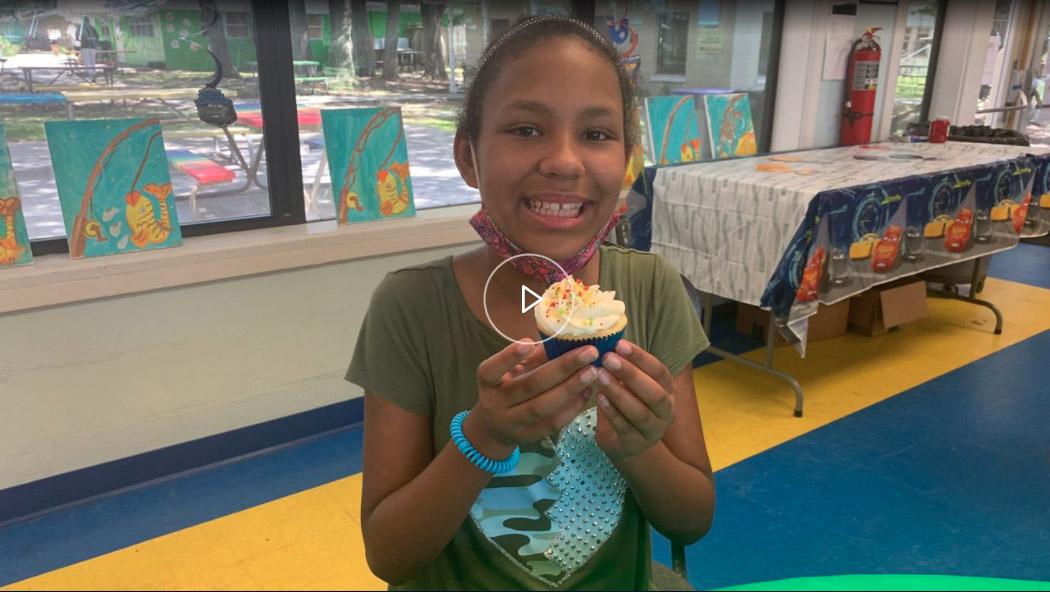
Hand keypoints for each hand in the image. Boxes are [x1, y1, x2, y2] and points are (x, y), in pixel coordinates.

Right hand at [463, 339, 599, 459]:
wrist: (493, 428)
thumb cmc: (506, 388)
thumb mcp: (510, 372)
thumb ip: (530, 358)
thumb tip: (562, 340)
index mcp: (487, 383)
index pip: (491, 370)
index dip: (508, 357)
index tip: (528, 342)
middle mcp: (495, 404)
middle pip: (529, 386)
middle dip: (562, 368)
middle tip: (589, 353)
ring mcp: (512, 423)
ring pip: (542, 407)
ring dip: (570, 389)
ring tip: (592, 372)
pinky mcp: (528, 437)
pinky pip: (552, 423)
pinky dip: (572, 408)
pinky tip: (587, 392)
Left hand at [594, 339, 675, 460]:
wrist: (627, 443)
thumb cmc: (628, 404)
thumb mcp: (631, 385)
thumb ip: (625, 367)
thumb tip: (608, 339)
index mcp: (668, 390)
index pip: (660, 371)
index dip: (641, 358)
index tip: (619, 344)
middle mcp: (667, 410)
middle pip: (654, 393)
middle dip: (631, 374)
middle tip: (607, 358)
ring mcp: (653, 430)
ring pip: (639, 412)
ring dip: (618, 392)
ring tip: (599, 375)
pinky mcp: (636, 444)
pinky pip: (624, 427)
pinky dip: (611, 412)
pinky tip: (598, 397)